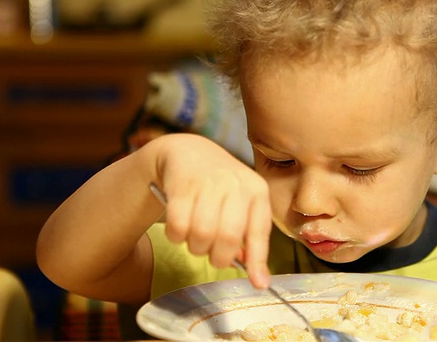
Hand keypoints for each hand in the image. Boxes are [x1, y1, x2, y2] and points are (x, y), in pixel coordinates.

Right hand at [151, 134, 271, 288]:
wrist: (189, 153)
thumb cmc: (220, 188)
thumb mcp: (241, 205)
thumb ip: (248, 238)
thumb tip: (258, 278)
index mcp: (257, 190)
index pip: (260, 232)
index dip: (258, 261)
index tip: (258, 284)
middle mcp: (236, 184)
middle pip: (228, 238)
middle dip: (218, 258)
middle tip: (212, 254)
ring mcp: (209, 182)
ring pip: (201, 235)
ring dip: (196, 247)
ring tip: (196, 237)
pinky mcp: (181, 184)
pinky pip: (178, 227)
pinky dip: (177, 237)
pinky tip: (180, 227)